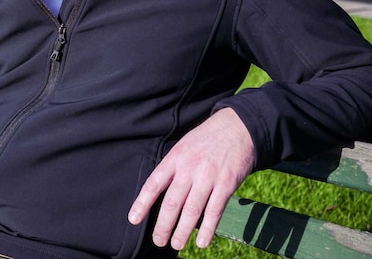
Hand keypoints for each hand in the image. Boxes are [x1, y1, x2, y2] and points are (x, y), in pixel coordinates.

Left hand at [127, 108, 255, 250]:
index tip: (134, 219)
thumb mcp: (183, 146)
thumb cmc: (206, 140)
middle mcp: (189, 168)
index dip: (142, 203)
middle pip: (171, 202)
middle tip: (159, 241)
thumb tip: (159, 192)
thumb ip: (173, 168)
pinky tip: (201, 241)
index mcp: (174, 158)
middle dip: (163, 225)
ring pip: (191, 210)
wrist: (237, 127)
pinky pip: (214, 211)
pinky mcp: (226, 184)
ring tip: (176, 244)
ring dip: (182, 231)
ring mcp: (208, 177)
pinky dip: (207, 229)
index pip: (153, 183)